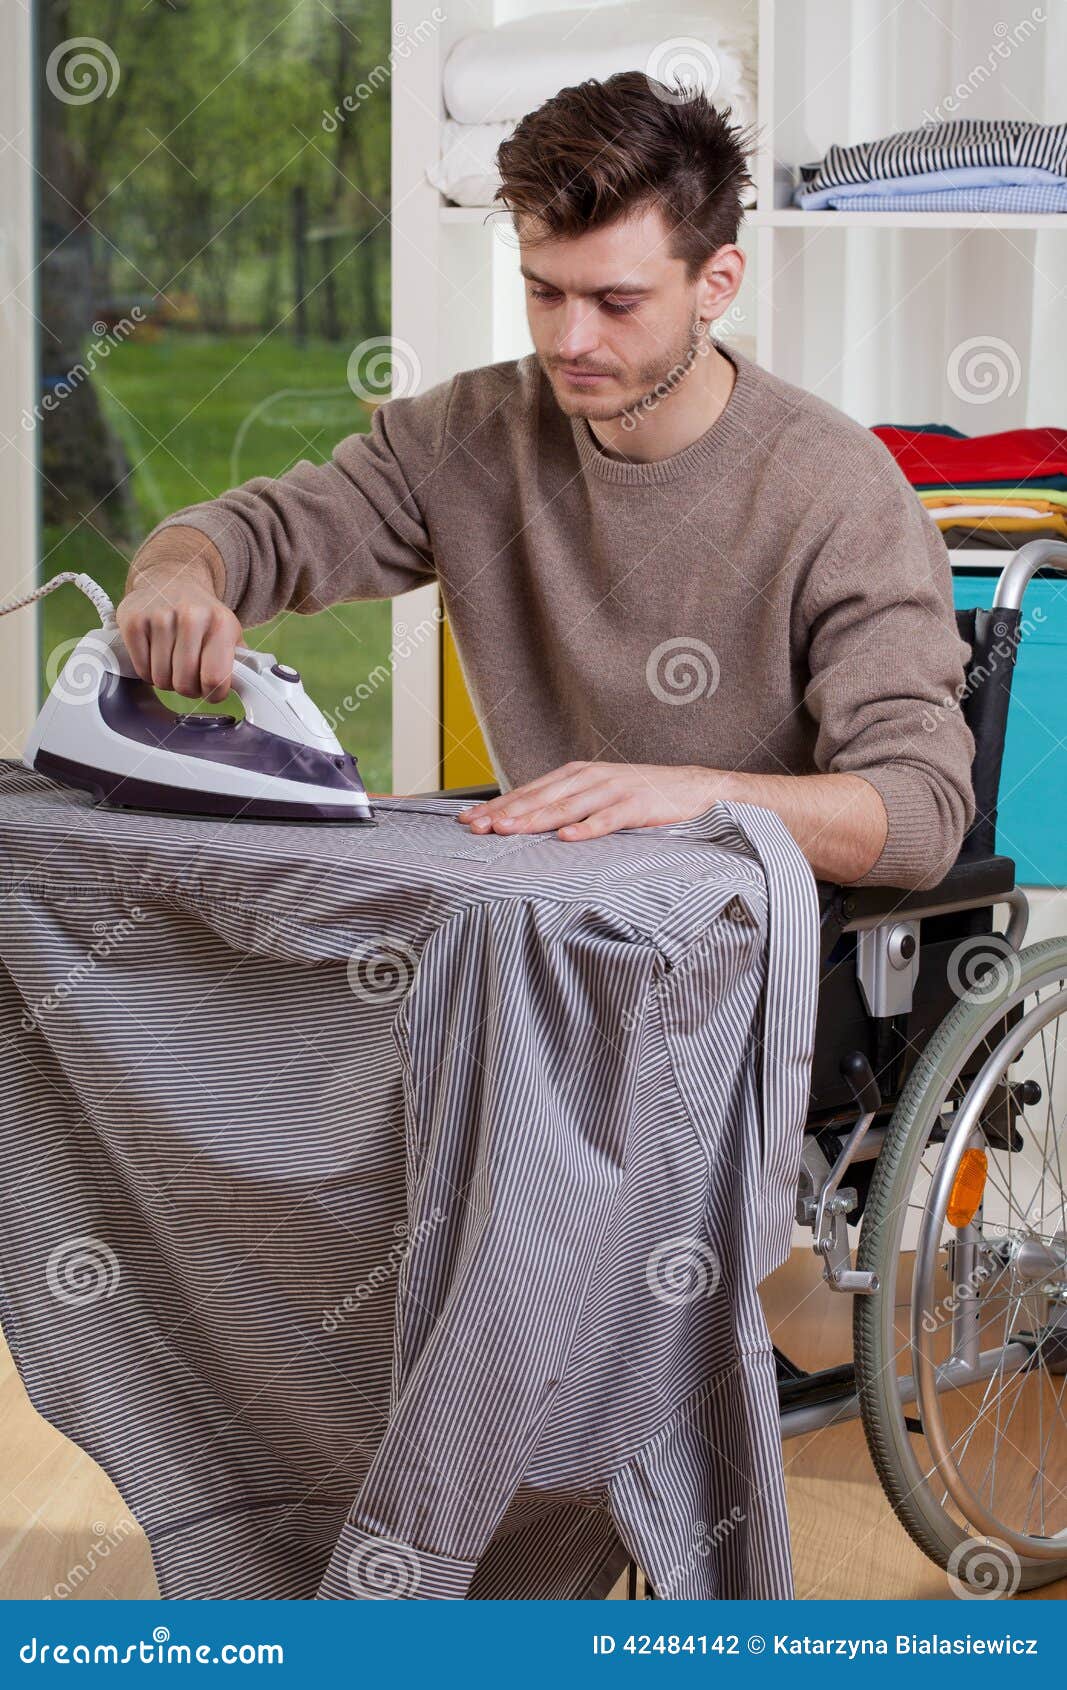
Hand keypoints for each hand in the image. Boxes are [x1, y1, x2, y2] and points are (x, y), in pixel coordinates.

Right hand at [117, 532, 241, 700]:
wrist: (172, 579)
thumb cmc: (203, 615)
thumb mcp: (230, 632)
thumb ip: (238, 661)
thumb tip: (246, 687)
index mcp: (221, 623)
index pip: (215, 678)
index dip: (213, 693)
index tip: (211, 690)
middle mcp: (191, 617)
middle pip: (185, 683)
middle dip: (188, 688)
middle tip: (189, 676)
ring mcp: (159, 617)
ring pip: (161, 679)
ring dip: (166, 680)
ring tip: (172, 663)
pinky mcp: (133, 621)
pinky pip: (141, 669)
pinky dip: (147, 671)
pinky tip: (155, 656)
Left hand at [456, 761, 725, 840]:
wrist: (692, 788)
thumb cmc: (640, 795)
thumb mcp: (597, 793)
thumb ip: (565, 804)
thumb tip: (525, 823)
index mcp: (575, 775)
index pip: (529, 791)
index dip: (498, 806)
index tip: (469, 820)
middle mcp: (588, 778)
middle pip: (540, 798)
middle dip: (505, 813)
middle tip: (477, 828)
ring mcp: (612, 790)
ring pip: (566, 807)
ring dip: (535, 820)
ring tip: (508, 830)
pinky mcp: (636, 805)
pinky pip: (607, 819)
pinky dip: (586, 828)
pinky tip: (567, 838)